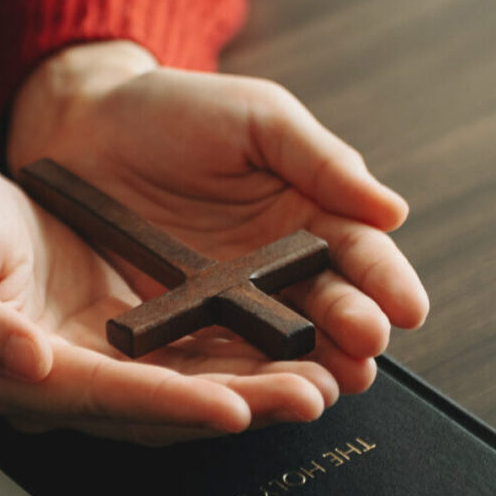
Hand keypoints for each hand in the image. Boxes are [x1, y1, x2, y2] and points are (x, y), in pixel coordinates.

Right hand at [0, 148, 338, 443]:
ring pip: (177, 390)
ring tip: (315, 382)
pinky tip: (279, 352)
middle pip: (155, 409)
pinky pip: (177, 359)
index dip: (168, 405)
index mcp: (8, 370)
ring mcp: (85, 360)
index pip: (102, 397)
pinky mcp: (107, 336)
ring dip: (246, 390)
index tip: (232, 407)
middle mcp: (56, 379)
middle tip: (310, 397)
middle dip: (234, 406)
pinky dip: (229, 360)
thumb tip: (27, 363)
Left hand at [7, 42, 428, 396]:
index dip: (386, 280)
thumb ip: (322, 161)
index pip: (359, 252)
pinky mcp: (180, 317)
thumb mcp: (259, 118)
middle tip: (366, 350)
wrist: (88, 124)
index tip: (408, 308)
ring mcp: (228, 296)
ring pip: (279, 339)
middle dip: (353, 330)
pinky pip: (213, 348)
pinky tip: (257, 387)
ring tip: (327, 383)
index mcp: (308, 211)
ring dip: (308, 364)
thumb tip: (393, 210)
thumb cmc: (178, 108)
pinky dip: (239, 370)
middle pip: (328, 305)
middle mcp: (277, 263)